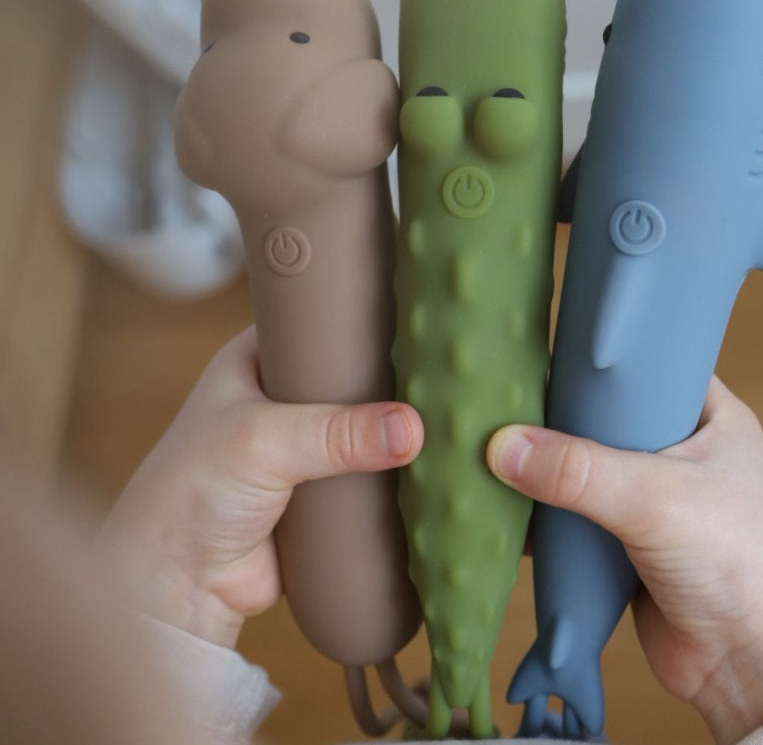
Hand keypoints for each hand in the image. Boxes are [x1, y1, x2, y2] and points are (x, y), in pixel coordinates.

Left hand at [98, 326, 421, 648]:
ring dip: (391, 432)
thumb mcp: (263, 442)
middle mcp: (281, 399)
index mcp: (256, 361)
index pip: (316, 324)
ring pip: (362, 429)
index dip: (357, 320)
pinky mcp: (321, 492)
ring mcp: (302, 447)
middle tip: (435, 372)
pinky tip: (428, 464)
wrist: (177, 586)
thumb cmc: (190, 494)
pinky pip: (367, 476)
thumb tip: (410, 429)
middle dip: (386, 381)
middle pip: (348, 378)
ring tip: (444, 416)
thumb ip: (337, 433)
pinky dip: (390, 475)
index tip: (408, 317)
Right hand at [487, 376, 762, 743]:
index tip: (542, 345)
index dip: (598, 359)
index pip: (646, 366)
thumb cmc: (737, 563)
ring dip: (543, 467)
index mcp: (708, 417)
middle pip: (603, 418)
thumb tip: (501, 445)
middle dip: (556, 414)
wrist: (754, 671)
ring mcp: (652, 499)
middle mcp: (679, 451)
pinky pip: (573, 515)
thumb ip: (577, 470)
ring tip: (486, 441)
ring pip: (583, 468)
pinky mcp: (625, 543)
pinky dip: (541, 513)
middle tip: (501, 394)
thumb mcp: (656, 499)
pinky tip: (500, 501)